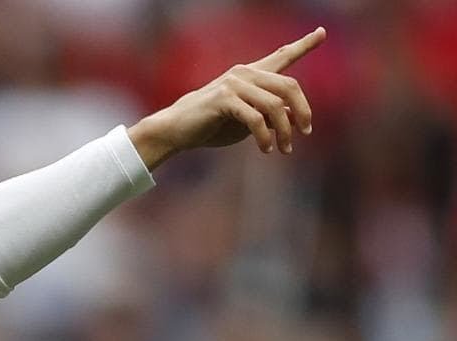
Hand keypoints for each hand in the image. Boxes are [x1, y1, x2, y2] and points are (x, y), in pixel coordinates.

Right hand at [128, 27, 326, 170]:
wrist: (177, 131)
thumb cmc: (213, 125)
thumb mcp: (248, 120)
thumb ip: (271, 114)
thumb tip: (296, 118)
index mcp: (252, 74)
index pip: (283, 55)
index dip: (304, 44)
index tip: (322, 32)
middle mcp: (245, 73)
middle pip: (289, 87)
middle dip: (302, 112)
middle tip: (305, 133)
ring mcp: (234, 83)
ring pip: (275, 105)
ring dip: (283, 131)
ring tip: (284, 149)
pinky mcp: (223, 98)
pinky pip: (256, 118)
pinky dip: (265, 136)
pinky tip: (265, 148)